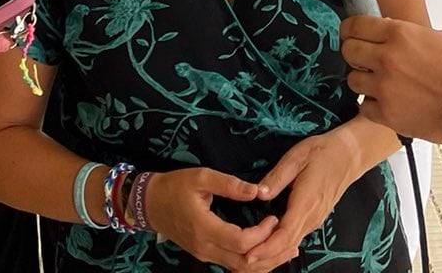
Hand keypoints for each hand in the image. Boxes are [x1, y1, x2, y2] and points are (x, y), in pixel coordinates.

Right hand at [142, 167, 277, 271]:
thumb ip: (229, 184)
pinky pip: (233, 265)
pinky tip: (266, 254)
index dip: (262, 234)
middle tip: (291, 239)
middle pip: (244, 263)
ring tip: (286, 251)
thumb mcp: (201, 177)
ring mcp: (205, 255)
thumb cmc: (175, 187)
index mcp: (205, 228)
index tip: (273, 217)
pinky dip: (252, 263)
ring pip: (240, 269)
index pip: (241, 242)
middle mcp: (206, 248)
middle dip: (271, 253)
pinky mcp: (205, 255)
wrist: (150, 204)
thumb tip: (256, 191)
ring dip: (264, 263)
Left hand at [246, 125, 376, 268]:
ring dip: (272, 253)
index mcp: (306, 202)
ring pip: (292, 244)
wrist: (349, 155)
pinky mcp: (315, 218)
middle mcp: (312, 217)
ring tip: (251, 254)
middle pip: (287, 245)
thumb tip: (258, 194)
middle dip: (265, 255)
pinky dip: (281, 246)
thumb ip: (277, 177)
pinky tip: (267, 245)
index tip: (248, 254)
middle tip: (242, 258)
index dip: (266, 248)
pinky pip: (296, 237)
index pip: (285, 234)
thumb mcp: (296, 157)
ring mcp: (315, 219)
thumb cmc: (321, 152)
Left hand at [340, 17, 441, 147]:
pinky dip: (372, 106)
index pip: (356, 25)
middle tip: (360, 57)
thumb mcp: (437, 38)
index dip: (350, 28)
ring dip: (362, 80)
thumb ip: (408, 35)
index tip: (350, 32)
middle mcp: (386, 59)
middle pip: (348, 50)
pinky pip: (364, 107)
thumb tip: (390, 32)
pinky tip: (385, 103)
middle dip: (353, 52)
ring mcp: (384, 88)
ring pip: (352, 80)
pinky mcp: (386, 114)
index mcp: (399, 35)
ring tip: (376, 83)